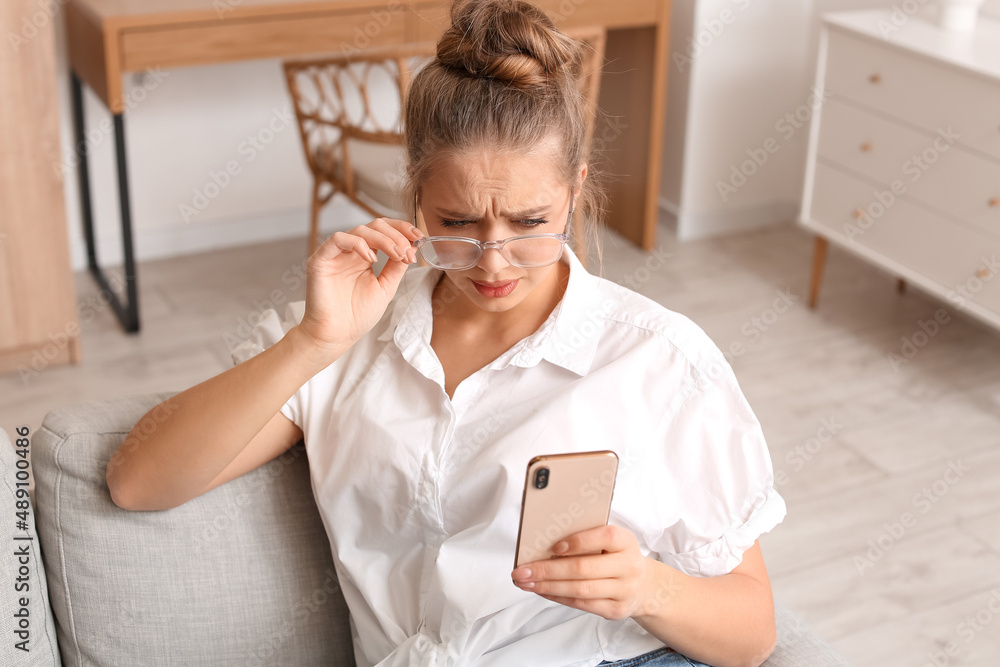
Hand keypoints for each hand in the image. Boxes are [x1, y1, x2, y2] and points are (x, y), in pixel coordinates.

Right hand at [297, 217, 422, 357]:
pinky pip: (337, 239)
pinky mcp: (320, 259)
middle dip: (397, 234)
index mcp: (365, 256)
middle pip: (374, 225)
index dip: (402, 229)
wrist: (337, 335)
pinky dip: (358, 244)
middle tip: (409, 250)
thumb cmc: (357, 315)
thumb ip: (396, 267)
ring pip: (360, 230)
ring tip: (397, 255)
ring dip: (384, 239)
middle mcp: (350, 252)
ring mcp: (335, 254)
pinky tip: (371, 259)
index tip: (420, 237)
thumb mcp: (385, 287)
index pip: (384, 231)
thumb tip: (411, 247)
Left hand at [510, 525, 660, 620]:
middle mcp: (628, 566)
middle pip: (583, 568)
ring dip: (547, 587)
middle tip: (522, 570)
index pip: (604, 537)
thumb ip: (586, 538)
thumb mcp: (611, 541)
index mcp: (625, 541)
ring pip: (580, 589)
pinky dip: (558, 597)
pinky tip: (542, 591)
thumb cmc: (617, 556)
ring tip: (525, 582)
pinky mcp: (616, 610)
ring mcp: (623, 590)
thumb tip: (545, 543)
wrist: (644, 585)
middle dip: (548, 570)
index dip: (578, 542)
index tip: (553, 546)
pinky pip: (582, 604)